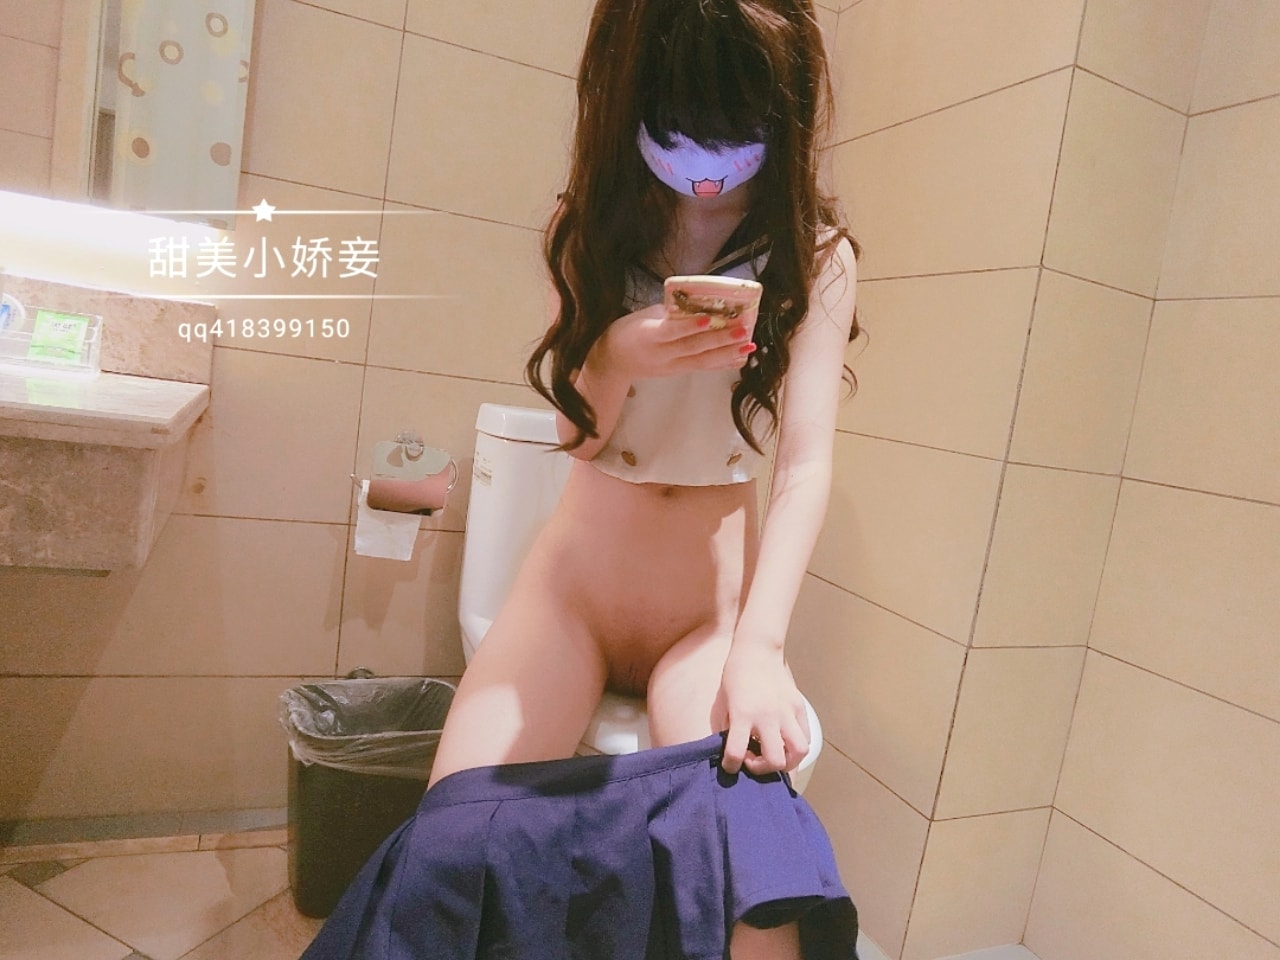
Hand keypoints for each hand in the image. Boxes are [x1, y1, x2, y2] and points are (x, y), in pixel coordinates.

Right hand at [592, 302, 755, 381]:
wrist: (613, 361)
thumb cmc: (628, 331)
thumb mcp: (643, 316)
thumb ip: (669, 312)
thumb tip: (699, 303)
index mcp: (648, 336)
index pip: (671, 331)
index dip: (689, 326)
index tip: (708, 319)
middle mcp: (661, 354)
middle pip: (693, 348)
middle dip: (719, 340)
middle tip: (742, 331)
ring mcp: (670, 367)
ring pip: (702, 361)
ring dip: (727, 354)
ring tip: (748, 346)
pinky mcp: (676, 373)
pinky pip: (702, 368)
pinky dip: (721, 364)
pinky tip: (739, 359)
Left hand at [714, 642, 810, 777]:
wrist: (758, 650)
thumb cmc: (736, 675)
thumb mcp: (723, 702)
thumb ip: (726, 727)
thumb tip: (731, 750)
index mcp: (743, 714)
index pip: (736, 752)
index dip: (731, 765)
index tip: (730, 765)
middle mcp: (767, 717)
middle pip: (776, 760)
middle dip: (763, 769)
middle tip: (753, 758)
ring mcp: (787, 712)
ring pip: (799, 752)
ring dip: (786, 760)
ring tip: (774, 754)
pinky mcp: (799, 707)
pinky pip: (807, 736)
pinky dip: (797, 746)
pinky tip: (785, 741)